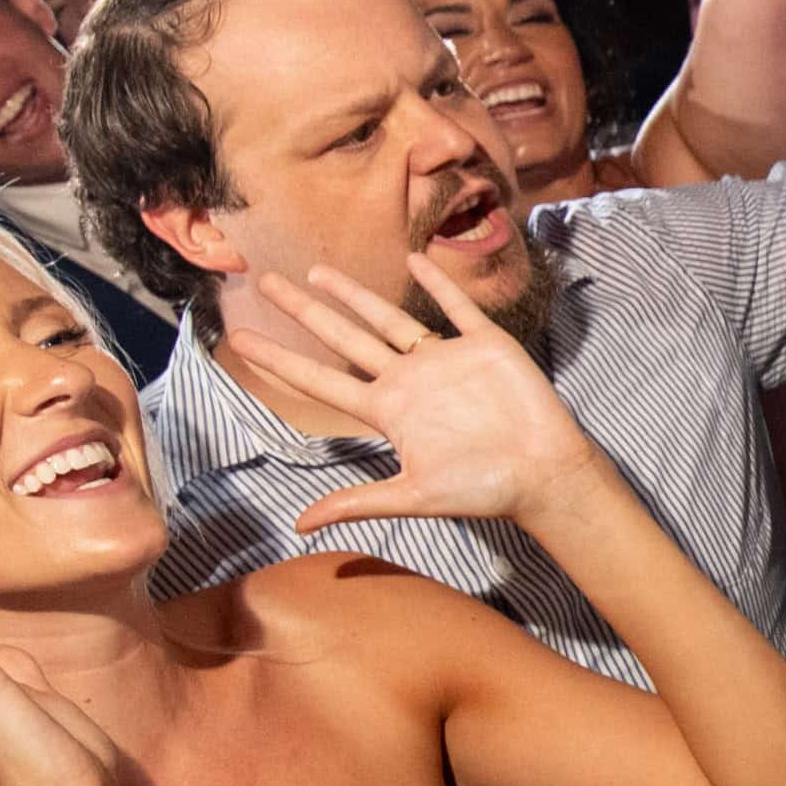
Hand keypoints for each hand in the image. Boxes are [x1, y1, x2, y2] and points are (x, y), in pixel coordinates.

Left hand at [227, 260, 606, 530]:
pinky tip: (414, 260)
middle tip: (266, 283)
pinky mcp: (485, 345)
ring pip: (391, 317)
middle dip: (305, 311)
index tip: (241, 342)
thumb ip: (358, 503)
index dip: (280, 360)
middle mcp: (410, 380)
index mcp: (389, 411)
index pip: (321, 379)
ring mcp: (445, 360)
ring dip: (356, 294)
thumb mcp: (413, 497)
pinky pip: (456, 308)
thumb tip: (298, 525)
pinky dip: (437, 284)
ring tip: (320, 271)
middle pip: (345, 338)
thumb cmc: (483, 490)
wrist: (544, 474)